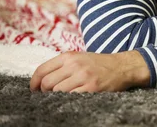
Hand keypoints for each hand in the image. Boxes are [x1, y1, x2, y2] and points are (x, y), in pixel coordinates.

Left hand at [30, 50, 149, 92]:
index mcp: (69, 56)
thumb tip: (41, 81)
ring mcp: (84, 77)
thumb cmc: (99, 64)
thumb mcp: (80, 57)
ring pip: (57, 92)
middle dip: (45, 92)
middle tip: (51, 95)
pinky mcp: (92, 88)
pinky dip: (69, 100)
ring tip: (64, 96)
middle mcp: (75, 65)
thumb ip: (62, 65)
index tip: (34, 90)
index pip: (41, 70)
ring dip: (57, 97)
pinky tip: (74, 98)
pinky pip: (71, 98)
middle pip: (47, 83)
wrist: (123, 66)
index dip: (33, 83)